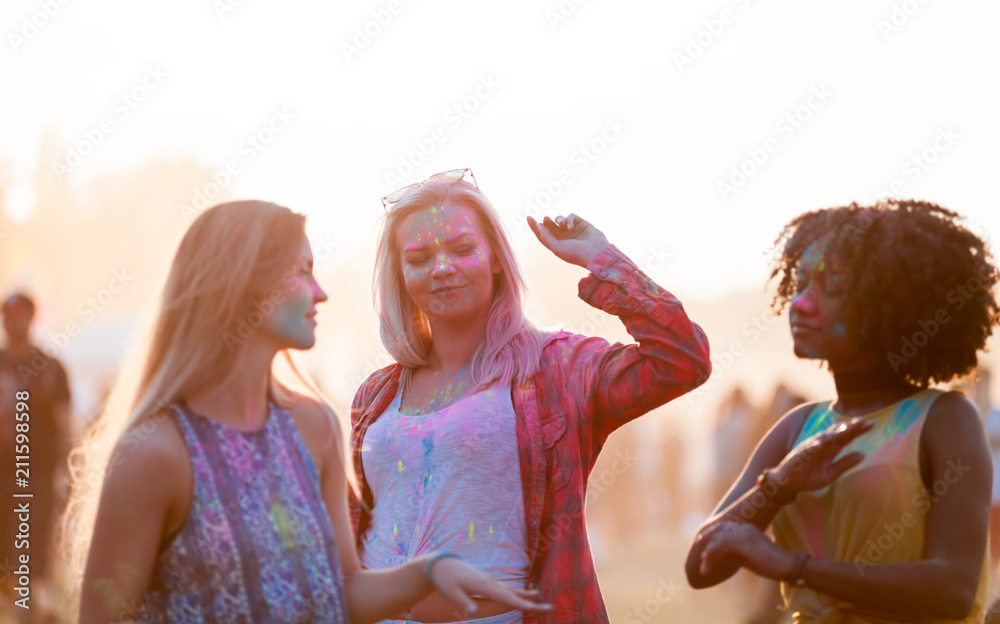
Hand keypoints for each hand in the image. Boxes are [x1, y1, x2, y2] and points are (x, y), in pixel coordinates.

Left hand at [427, 557, 552, 616]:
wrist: (441, 564)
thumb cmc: (445, 581)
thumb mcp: (452, 593)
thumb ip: (463, 602)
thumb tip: (472, 613)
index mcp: (484, 586)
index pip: (506, 598)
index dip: (521, 604)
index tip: (535, 608)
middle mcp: (491, 582)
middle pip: (514, 595)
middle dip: (531, 602)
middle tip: (549, 608)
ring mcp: (490, 580)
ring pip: (512, 590)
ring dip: (526, 596)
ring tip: (541, 599)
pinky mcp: (487, 581)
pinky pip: (506, 588)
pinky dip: (517, 592)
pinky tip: (525, 593)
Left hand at [527, 214, 610, 268]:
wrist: (595, 253)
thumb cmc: (575, 253)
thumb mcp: (556, 248)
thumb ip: (546, 237)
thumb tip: (538, 225)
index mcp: (556, 245)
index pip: (543, 234)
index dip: (535, 226)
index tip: (529, 217)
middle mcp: (563, 237)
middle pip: (550, 225)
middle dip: (547, 221)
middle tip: (546, 219)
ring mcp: (572, 230)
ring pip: (559, 219)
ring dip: (558, 219)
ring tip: (561, 224)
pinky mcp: (581, 223)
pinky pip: (570, 216)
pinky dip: (568, 219)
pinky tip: (570, 226)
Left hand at [697, 523, 796, 580]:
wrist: (787, 565)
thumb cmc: (770, 564)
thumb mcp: (747, 558)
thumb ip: (732, 554)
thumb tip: (717, 555)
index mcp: (746, 528)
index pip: (724, 527)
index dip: (712, 534)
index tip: (702, 542)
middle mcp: (743, 527)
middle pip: (718, 529)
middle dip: (705, 538)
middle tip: (696, 547)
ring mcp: (742, 533)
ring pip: (716, 539)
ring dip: (707, 553)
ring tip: (702, 566)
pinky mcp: (741, 542)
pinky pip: (719, 547)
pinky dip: (710, 556)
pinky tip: (706, 565)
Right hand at [771, 417, 872, 497]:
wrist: (787, 484)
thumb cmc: (808, 477)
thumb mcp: (831, 473)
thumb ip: (845, 464)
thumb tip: (863, 455)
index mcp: (829, 449)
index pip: (845, 437)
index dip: (857, 431)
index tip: (871, 424)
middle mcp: (820, 445)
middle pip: (837, 434)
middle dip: (850, 427)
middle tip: (864, 421)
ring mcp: (809, 448)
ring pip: (824, 438)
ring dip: (835, 432)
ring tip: (848, 428)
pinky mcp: (799, 455)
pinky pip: (808, 449)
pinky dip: (815, 445)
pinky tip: (823, 442)